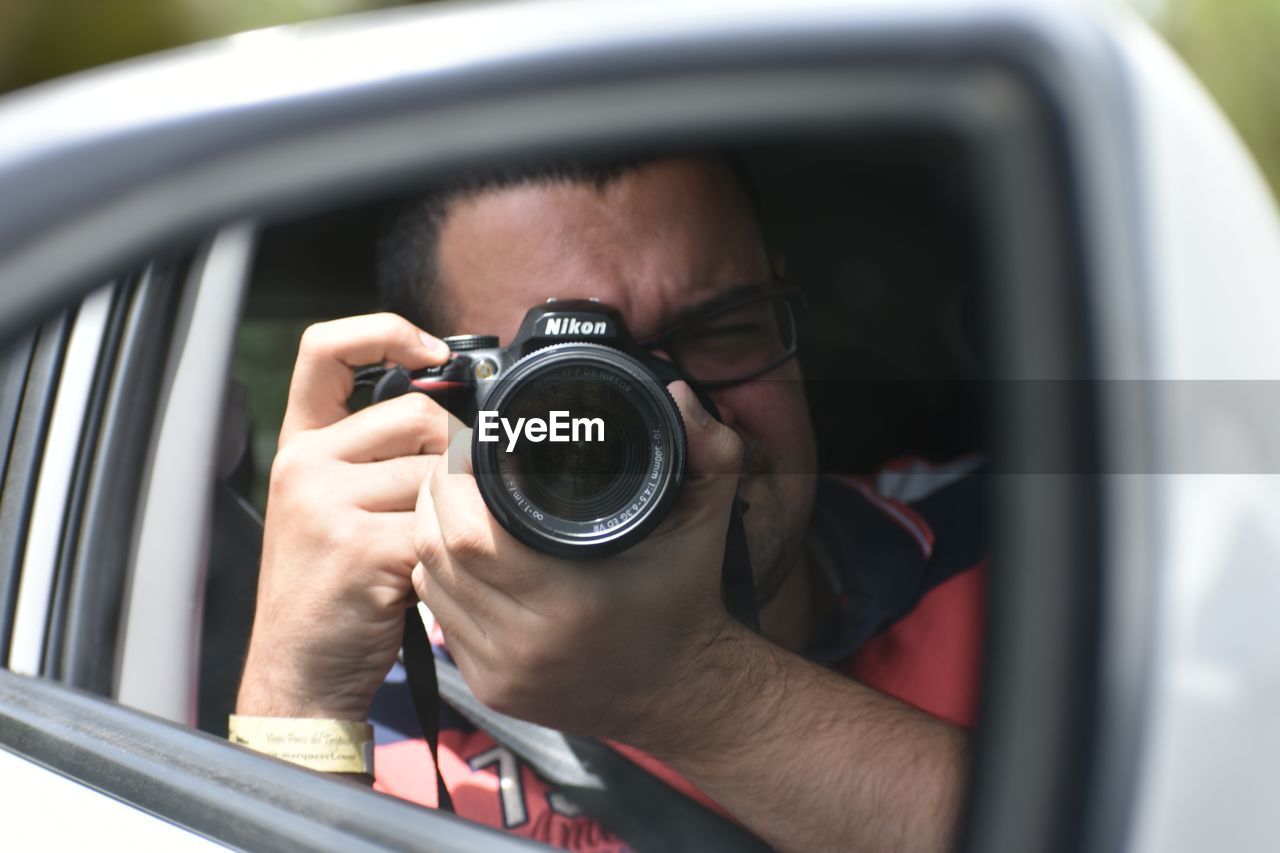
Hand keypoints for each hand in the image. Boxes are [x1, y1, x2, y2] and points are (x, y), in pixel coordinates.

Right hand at [237, 314, 457, 719]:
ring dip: (457, 512)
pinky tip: (432, 575)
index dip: (386, 332)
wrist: (300, 672)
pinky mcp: (359, 546)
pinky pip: (441, 524)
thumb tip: (459, 421)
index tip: (432, 352)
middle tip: (451, 505)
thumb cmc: (333, 589)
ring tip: (434, 548)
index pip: (325, 348)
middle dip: (457, 456)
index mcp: (301, 445)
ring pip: (440, 473)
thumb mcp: (335, 507)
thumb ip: (377, 457)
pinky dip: (454, 551)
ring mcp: (326, 503)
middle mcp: (305, 464)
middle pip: (420, 416)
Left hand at [412, 381, 748, 751]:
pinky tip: (462, 548)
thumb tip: (678, 392)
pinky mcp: (489, 688)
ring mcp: (501, 672)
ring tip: (455, 496)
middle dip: (435, 497)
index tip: (472, 445)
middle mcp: (526, 644)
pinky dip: (442, 575)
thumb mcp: (707, 518)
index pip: (469, 533)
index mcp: (570, 601)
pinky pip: (440, 617)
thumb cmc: (687, 598)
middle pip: (435, 553)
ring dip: (430, 534)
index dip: (455, 481)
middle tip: (457, 462)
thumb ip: (709, 449)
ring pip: (429, 583)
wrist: (682, 692)